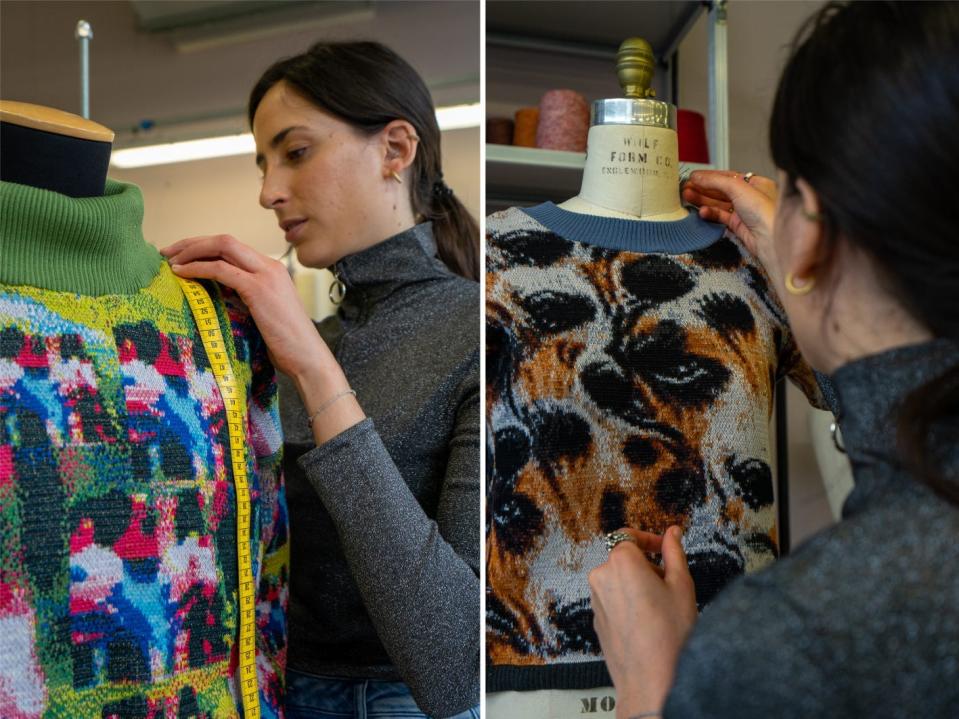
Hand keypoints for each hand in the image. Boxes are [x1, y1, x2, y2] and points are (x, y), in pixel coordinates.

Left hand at [162, 235, 331, 381]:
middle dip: (192, 243)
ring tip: (169, 261)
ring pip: (222, 246)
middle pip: (225, 240)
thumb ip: (244, 299)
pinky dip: (198, 268)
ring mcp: (265, 275)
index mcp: (272, 270)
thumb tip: (216, 297)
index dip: (204, 247)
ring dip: (191, 251)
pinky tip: (182, 273)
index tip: (182, 257)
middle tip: (167, 253)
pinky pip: (221, 269)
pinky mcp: (258, 289)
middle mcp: (270, 266)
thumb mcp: (262, 314)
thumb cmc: (286, 344)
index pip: (233, 248)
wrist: (307, 357)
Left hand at [589, 526, 697, 718]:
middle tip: (669, 585)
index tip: (664, 548)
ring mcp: (595, 600)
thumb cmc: (670, 633)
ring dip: (636, 585)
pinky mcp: (595, 620)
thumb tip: (673, 532)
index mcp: (620, 562)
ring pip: (617, 580)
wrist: (650, 680)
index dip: (649, 539)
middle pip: (623, 559)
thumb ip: (674, 553)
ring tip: (660, 608)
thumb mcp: (681, 586)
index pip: (629, 535)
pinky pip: (612, 600)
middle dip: (646, 566)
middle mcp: (601, 576)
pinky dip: (628, 603)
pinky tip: (647, 623)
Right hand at [682, 170, 777, 263]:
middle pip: (721, 190)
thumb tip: (697, 176)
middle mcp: (750, 197)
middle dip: (703, 188)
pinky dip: (710, 214)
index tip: (694, 177)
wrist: (771, 238)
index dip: (710, 176)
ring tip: (687, 197)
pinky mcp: (738, 226)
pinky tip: (701, 211)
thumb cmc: (764, 210)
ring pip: (719, 204)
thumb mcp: (738, 187)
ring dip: (703, 200)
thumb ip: (715, 181)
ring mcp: (744, 212)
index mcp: (756, 183)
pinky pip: (720, 217)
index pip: (728, 177)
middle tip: (686, 187)